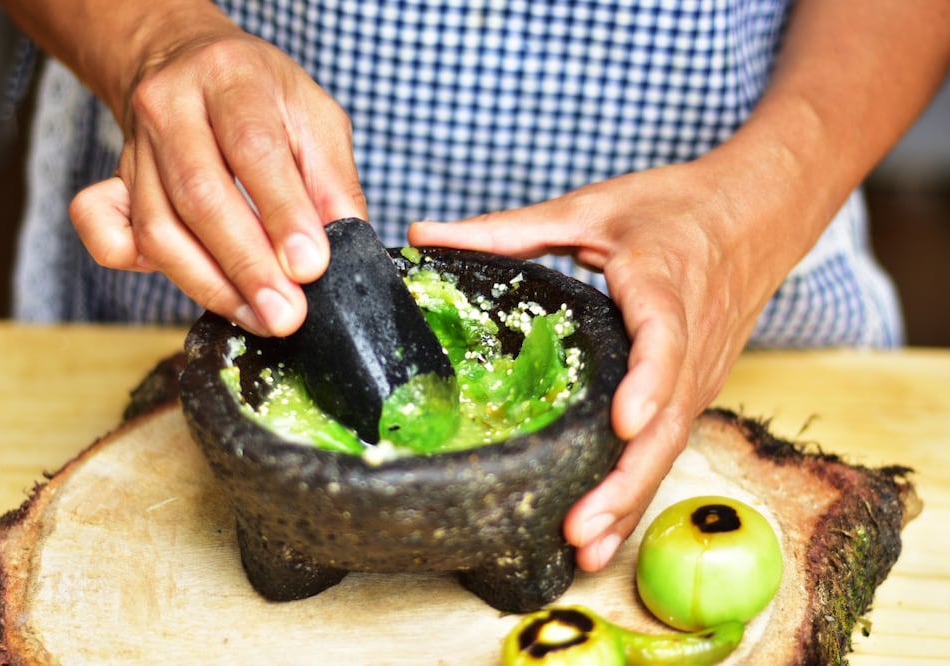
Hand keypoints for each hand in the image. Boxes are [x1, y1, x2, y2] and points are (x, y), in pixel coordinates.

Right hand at [69, 26, 366, 336]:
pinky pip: (105, 231)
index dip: (282, 214)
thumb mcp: (315, 116)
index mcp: (231, 77)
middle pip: (200, 195)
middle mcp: (171, 106)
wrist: (188, 62)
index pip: (253, 149)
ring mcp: (134, 146)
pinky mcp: (112, 181)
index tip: (310, 267)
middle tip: (286, 314)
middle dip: (247, 266)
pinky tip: (194, 288)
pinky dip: (139, 267)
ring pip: (159, 228)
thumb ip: (333, 179)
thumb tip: (348, 244)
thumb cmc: (263, 97)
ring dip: (211, 285)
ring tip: (260, 318)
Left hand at [409, 159, 781, 571]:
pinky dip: (639, 486)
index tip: (623, 422)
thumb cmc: (676, 207)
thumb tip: (423, 235)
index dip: (647, 382)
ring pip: (669, 445)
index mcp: (663, 285)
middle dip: (625, 481)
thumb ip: (510, 227)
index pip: (663, 340)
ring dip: (631, 500)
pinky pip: (669, 442)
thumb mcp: (591, 206)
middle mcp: (690, 342)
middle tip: (578, 530)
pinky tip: (606, 528)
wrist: (759, 213)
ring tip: (585, 549)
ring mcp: (698, 372)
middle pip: (666, 422)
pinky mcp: (694, 388)